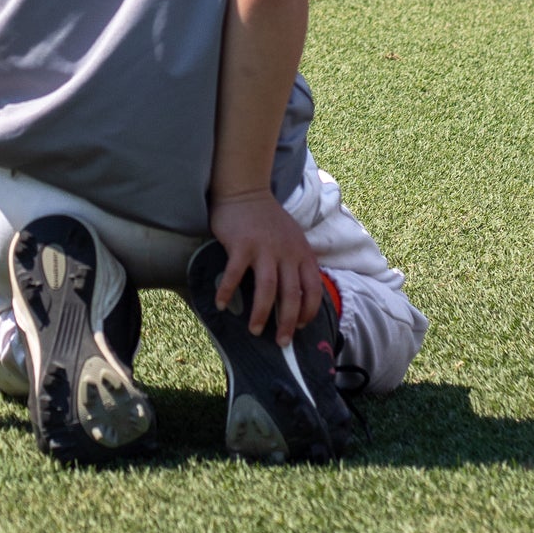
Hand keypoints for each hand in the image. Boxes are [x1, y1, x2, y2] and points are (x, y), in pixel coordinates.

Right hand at [208, 188, 324, 347]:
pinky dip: (228, 292)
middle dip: (287, 323)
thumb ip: (297, 261)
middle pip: (290, 295)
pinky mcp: (242, 244)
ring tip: (255, 330)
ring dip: (261, 314)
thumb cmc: (268, 219)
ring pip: (267, 289)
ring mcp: (264, 248)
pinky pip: (235, 275)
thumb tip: (298, 295)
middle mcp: (286, 252)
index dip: (308, 311)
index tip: (300, 326)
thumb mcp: (293, 238)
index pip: (312, 289)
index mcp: (302, 252)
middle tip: (281, 342)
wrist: (245, 190)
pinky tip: (220, 304)